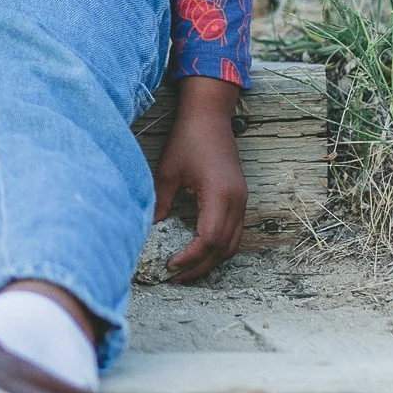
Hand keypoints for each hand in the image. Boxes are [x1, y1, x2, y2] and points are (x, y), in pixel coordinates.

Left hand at [152, 75, 247, 283]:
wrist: (210, 115)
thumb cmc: (188, 139)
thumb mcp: (167, 171)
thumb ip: (161, 202)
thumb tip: (150, 230)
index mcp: (220, 195)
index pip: (210, 240)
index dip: (190, 257)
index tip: (169, 265)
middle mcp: (237, 201)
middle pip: (224, 248)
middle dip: (200, 266)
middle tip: (174, 278)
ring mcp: (242, 200)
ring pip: (233, 243)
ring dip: (212, 260)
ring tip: (187, 271)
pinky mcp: (239, 197)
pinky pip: (235, 232)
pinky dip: (220, 247)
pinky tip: (201, 252)